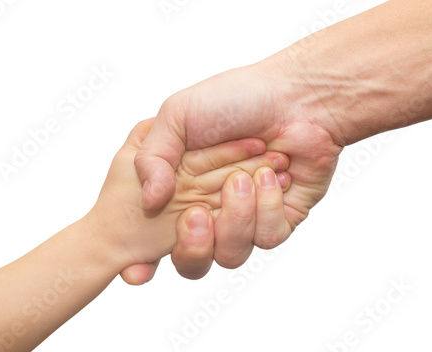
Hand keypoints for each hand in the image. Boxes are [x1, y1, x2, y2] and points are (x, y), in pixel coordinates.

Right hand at [126, 57, 342, 280]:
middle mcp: (211, 210)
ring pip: (231, 255)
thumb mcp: (176, 115)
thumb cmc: (234, 98)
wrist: (295, 95)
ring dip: (235, 217)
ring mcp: (246, 218)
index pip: (156, 239)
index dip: (143, 261)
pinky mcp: (280, 219)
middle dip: (192, 245)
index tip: (136, 272)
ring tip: (242, 179)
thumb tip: (149, 201)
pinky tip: (270, 177)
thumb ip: (152, 157)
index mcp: (182, 191)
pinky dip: (266, 208)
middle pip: (192, 261)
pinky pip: (267, 238)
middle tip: (196, 214)